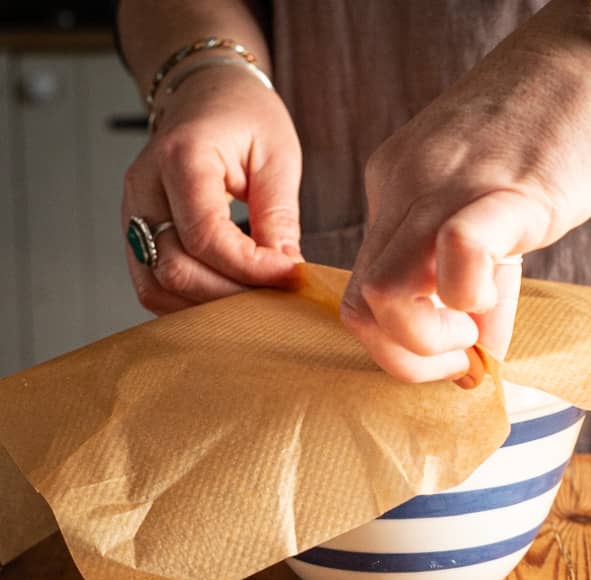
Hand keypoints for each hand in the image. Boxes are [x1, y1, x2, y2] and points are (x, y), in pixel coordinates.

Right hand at [122, 65, 302, 313]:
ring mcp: (134, 214)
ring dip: (207, 307)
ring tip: (253, 301)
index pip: (205, 235)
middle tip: (276, 297)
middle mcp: (144, 188)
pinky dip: (188, 304)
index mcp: (181, 157)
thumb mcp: (277, 155)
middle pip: (174, 269)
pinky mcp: (138, 234)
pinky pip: (152, 286)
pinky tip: (225, 297)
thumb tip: (285, 272)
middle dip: (230, 296)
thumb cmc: (243, 116)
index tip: (290, 276)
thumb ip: (279, 216)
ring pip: (157, 286)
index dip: (250, 268)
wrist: (205, 95)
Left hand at [341, 0, 590, 385]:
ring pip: (383, 293)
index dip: (397, 344)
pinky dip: (470, 296)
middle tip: (461, 353)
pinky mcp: (506, 185)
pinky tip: (499, 287)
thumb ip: (485, 294)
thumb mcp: (497, 218)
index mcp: (396, 194)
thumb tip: (483, 361)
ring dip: (429, 341)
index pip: (360, 294)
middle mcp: (404, 187)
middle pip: (359, 306)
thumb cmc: (551, 135)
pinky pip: (457, 249)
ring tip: (475, 331)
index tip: (453, 352)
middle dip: (405, 357)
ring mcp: (446, 184)